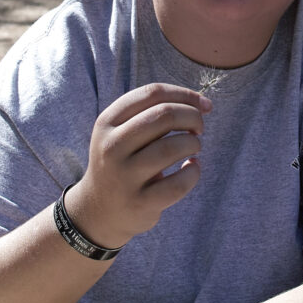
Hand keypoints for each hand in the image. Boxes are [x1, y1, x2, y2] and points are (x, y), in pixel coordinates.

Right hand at [67, 83, 211, 248]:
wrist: (99, 210)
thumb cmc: (124, 161)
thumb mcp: (122, 132)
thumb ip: (154, 113)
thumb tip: (204, 104)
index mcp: (107, 122)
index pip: (152, 93)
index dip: (185, 94)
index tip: (203, 105)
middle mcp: (112, 146)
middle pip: (164, 115)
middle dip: (193, 117)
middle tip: (198, 128)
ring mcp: (124, 176)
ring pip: (172, 147)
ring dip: (194, 144)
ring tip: (193, 148)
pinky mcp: (140, 203)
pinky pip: (178, 183)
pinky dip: (194, 172)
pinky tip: (191, 168)